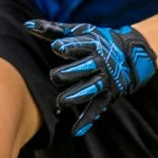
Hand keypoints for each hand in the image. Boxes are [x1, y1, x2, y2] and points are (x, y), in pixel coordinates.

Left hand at [24, 20, 157, 136]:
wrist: (130, 54)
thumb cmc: (96, 40)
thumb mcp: (78, 31)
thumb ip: (52, 30)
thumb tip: (26, 26)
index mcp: (92, 45)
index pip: (81, 46)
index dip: (69, 47)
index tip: (57, 47)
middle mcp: (99, 63)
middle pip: (84, 68)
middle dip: (69, 73)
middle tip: (54, 76)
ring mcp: (104, 80)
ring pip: (90, 89)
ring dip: (75, 96)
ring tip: (60, 103)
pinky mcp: (108, 95)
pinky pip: (97, 109)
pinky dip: (87, 120)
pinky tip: (76, 131)